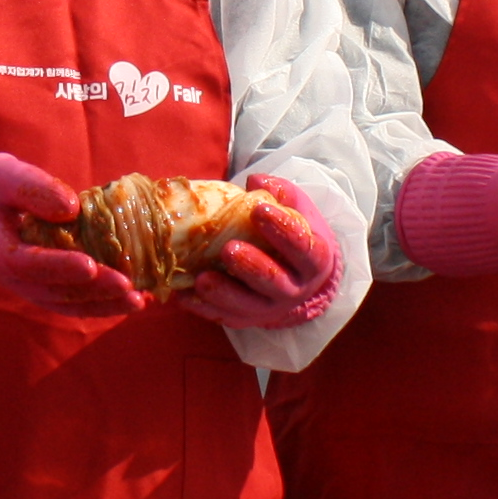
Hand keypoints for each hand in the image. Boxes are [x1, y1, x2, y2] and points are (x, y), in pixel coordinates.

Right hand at [0, 151, 146, 316]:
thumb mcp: (4, 174)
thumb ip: (34, 188)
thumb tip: (73, 208)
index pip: (28, 263)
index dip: (59, 266)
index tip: (90, 264)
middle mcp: (9, 277)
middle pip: (53, 292)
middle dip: (94, 291)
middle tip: (129, 287)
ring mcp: (25, 286)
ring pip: (65, 304)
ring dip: (103, 305)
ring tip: (138, 301)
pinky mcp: (41, 286)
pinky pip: (70, 302)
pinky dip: (100, 303)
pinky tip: (129, 300)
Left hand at [184, 174, 340, 328]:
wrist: (298, 274)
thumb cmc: (294, 233)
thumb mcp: (297, 210)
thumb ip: (281, 193)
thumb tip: (255, 180)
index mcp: (313, 259)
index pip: (303, 248)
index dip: (283, 231)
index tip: (259, 210)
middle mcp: (295, 289)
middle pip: (275, 282)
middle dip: (251, 266)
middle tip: (228, 249)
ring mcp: (270, 308)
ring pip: (248, 306)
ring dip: (224, 294)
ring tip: (202, 279)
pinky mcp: (246, 318)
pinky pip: (225, 317)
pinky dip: (203, 309)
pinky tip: (184, 296)